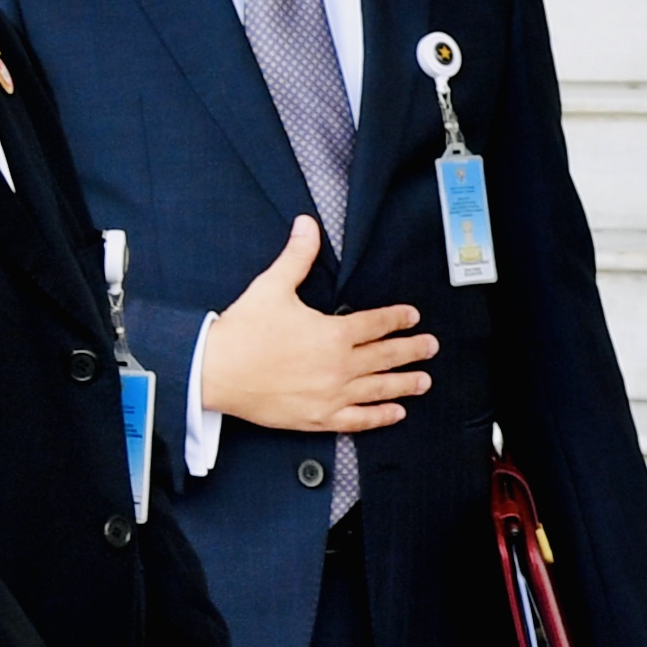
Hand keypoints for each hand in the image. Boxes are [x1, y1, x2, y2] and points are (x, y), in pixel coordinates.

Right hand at [200, 218, 432, 434]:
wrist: (215, 372)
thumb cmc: (243, 332)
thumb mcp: (273, 286)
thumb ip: (297, 256)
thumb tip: (307, 225)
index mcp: (334, 333)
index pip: (377, 323)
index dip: (398, 319)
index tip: (412, 317)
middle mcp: (340, 366)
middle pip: (387, 356)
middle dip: (413, 350)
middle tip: (431, 347)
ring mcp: (331, 394)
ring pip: (379, 389)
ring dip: (405, 384)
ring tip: (423, 381)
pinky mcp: (318, 417)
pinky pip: (358, 420)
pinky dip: (380, 417)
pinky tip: (395, 413)